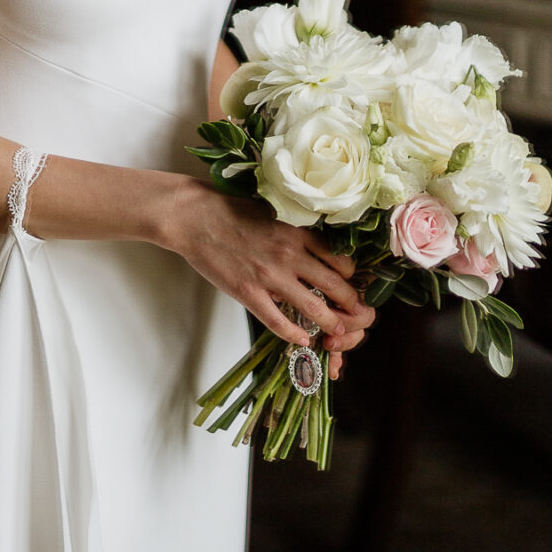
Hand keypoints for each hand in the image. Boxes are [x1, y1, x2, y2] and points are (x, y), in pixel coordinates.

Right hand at [165, 186, 375, 380]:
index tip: (353, 285)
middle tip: (357, 313)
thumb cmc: (231, 210)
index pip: (340, 259)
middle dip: (351, 304)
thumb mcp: (273, 213)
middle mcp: (290, 254)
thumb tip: (313, 253)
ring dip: (331, 323)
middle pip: (335, 285)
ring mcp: (270, 276)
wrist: (195, 217)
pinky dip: (294, 334)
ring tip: (338, 331)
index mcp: (297, 232)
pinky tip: (303, 340)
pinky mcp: (249, 293)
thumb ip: (295, 234)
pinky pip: (278, 321)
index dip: (352, 277)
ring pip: (313, 307)